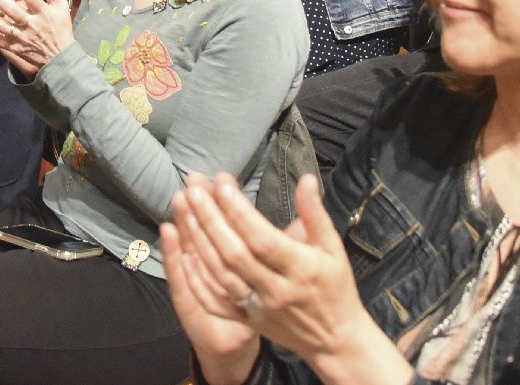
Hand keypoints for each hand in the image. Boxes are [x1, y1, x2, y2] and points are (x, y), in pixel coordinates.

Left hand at [165, 172, 401, 384]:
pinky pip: (216, 303)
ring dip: (198, 241)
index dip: (239, 211)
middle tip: (192, 189)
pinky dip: (198, 280)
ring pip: (221, 276)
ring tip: (183, 209)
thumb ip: (315, 213)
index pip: (262, 238)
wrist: (335, 340)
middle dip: (210, 219)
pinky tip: (184, 254)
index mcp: (300, 268)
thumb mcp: (333, 247)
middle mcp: (276, 289)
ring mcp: (258, 308)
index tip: (221, 183)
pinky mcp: (247, 322)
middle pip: (235, 254)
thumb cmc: (335, 287)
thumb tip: (306, 178)